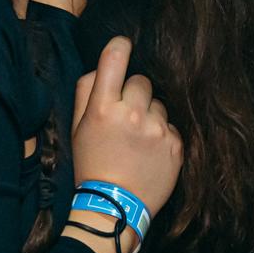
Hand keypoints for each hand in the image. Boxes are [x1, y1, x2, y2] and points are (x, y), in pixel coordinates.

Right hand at [71, 36, 182, 222]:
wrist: (115, 206)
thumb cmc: (92, 164)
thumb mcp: (77, 128)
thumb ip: (86, 91)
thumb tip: (103, 65)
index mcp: (103, 108)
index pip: (115, 58)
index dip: (120, 46)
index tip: (123, 46)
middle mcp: (132, 114)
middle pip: (142, 81)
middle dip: (134, 93)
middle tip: (125, 117)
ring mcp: (157, 129)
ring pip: (159, 104)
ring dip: (150, 115)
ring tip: (137, 140)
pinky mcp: (176, 144)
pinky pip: (171, 125)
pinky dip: (162, 134)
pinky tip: (150, 152)